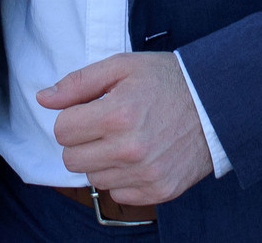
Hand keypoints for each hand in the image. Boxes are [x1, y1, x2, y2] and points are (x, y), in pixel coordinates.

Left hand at [40, 52, 214, 206]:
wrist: (217, 104)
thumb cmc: (169, 81)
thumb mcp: (123, 66)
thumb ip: (79, 82)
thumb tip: (44, 99)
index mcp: (117, 114)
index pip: (62, 130)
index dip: (73, 117)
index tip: (92, 110)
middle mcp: (129, 149)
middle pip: (71, 160)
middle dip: (83, 141)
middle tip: (107, 125)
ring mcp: (145, 174)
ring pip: (94, 178)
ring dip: (102, 160)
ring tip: (127, 139)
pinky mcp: (158, 191)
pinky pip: (119, 194)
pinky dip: (123, 177)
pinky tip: (140, 156)